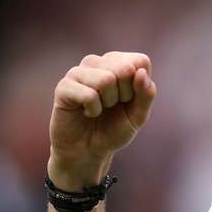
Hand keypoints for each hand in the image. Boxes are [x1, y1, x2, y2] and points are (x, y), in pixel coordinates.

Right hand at [48, 52, 156, 187]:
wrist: (87, 151)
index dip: (139, 85)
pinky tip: (86, 112)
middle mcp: (97, 62)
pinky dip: (93, 110)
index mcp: (118, 62)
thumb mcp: (138, 115)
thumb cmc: (113, 129)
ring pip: (106, 79)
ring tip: (99, 108)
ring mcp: (78, 72)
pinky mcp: (63, 86)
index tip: (128, 99)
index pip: (140, 61)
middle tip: (112, 106)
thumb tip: (141, 72)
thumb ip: (147, 94)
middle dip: (124, 95)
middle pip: (124, 68)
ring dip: (108, 102)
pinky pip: (89, 95)